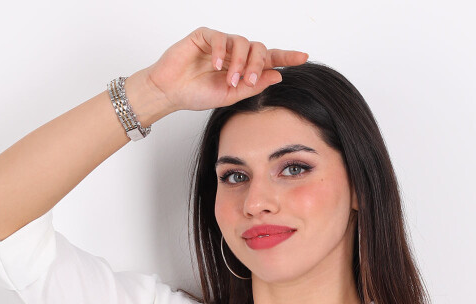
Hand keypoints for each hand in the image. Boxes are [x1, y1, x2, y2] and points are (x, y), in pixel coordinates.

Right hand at [144, 27, 308, 113]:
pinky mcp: (205, 35)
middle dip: (257, 64)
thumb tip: (277, 75)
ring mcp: (220, 43)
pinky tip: (217, 65)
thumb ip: (253, 86)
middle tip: (248, 80)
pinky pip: (220, 38)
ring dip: (239, 62)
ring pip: (241, 42)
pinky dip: (221, 51)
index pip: (268, 59)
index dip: (286, 57)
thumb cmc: (196, 94)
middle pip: (258, 48)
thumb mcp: (230, 96)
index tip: (304, 57)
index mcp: (243, 68)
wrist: (171, 92)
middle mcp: (234, 53)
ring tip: (230, 80)